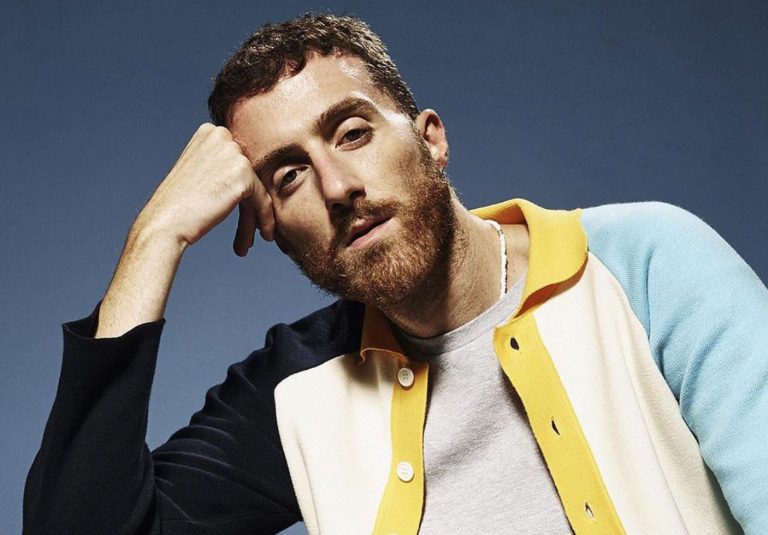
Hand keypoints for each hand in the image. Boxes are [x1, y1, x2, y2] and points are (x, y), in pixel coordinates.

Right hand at [134, 123, 273, 255]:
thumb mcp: (198, 171)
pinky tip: (266, 235)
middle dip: (248, 206)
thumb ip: (221, 165)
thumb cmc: (178, 205)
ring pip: (257, 189)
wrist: (164, 223)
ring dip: (254, 217)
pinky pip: (263, 199)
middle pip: (248, 176)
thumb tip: (247, 173)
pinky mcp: (243, 174)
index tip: (241, 214)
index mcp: (210, 132)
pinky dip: (265, 218)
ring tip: (248, 241)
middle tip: (249, 232)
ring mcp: (233, 153)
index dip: (240, 192)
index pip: (237, 163)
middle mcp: (222, 136)